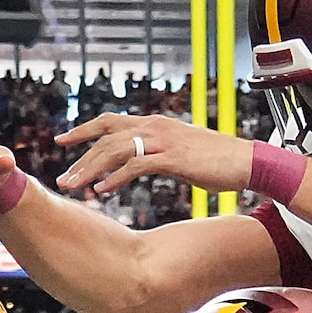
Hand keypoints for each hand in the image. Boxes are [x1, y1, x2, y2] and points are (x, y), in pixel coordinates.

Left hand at [56, 114, 256, 200]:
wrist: (249, 162)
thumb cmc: (220, 161)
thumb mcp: (183, 152)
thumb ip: (161, 153)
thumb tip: (148, 163)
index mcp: (155, 123)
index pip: (110, 122)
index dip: (84, 130)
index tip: (63, 140)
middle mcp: (154, 126)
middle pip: (105, 137)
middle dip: (80, 157)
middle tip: (63, 177)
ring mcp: (163, 141)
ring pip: (115, 151)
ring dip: (90, 170)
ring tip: (74, 187)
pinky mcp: (172, 158)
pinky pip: (135, 167)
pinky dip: (115, 178)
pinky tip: (102, 190)